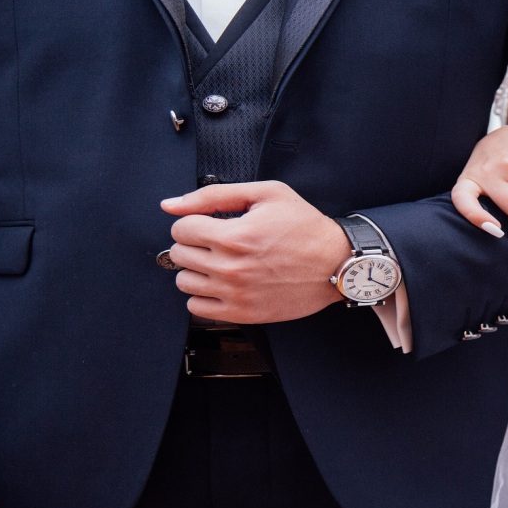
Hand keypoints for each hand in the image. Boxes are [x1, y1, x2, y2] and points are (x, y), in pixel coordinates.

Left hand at [161, 181, 350, 322]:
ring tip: (221, 263)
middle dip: (194, 244)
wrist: (337, 263)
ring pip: (184, 282)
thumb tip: (170, 205)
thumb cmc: (306, 227)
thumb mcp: (266, 194)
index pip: (180, 229)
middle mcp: (231, 268)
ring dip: (197, 270)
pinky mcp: (243, 313)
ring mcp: (236, 294)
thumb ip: (213, 196)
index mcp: (234, 236)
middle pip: (178, 255)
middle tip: (217, 242)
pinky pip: (197, 309)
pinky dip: (204, 296)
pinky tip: (223, 284)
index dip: (194, 222)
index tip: (210, 224)